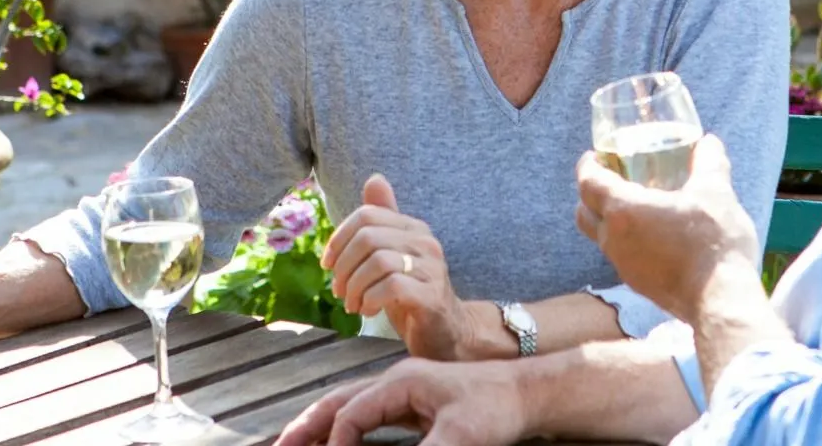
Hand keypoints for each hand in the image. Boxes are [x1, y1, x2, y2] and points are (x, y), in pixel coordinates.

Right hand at [276, 358, 526, 445]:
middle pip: (338, 401)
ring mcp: (404, 392)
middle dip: (306, 425)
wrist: (528, 394)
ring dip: (321, 425)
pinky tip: (338, 444)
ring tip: (294, 443)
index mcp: (401, 381)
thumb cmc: (496, 408)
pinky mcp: (414, 406)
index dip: (337, 442)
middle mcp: (396, 382)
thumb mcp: (460, 436)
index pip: (352, 412)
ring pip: (349, 406)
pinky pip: (368, 416)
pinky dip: (346, 429)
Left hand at [323, 174, 476, 359]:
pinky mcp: (432, 296)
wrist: (446, 332)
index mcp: (413, 228)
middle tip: (339, 291)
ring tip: (352, 304)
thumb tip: (375, 179)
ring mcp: (432, 269)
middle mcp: (426, 242)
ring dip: (354, 287)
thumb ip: (382, 223)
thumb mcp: (391, 256)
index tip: (327, 263)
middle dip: (344, 266)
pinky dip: (370, 299)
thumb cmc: (412, 293)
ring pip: (378, 262)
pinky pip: (392, 287)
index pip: (367, 215)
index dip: (339, 238)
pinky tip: (368, 310)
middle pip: (368, 238)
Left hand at [575, 134, 759, 323]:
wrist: (721, 301)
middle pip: (584, 212)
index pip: (588, 182)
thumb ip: (709, 162)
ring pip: (601, 236)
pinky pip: (621, 255)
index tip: (596, 155)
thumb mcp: (716, 192)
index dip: (588, 165)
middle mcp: (613, 239)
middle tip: (611, 178)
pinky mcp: (637, 284)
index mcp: (623, 211)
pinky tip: (655, 236)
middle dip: (590, 192)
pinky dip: (626, 240)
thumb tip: (709, 142)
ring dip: (609, 219)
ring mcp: (623, 265)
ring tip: (636, 206)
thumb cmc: (713, 243)